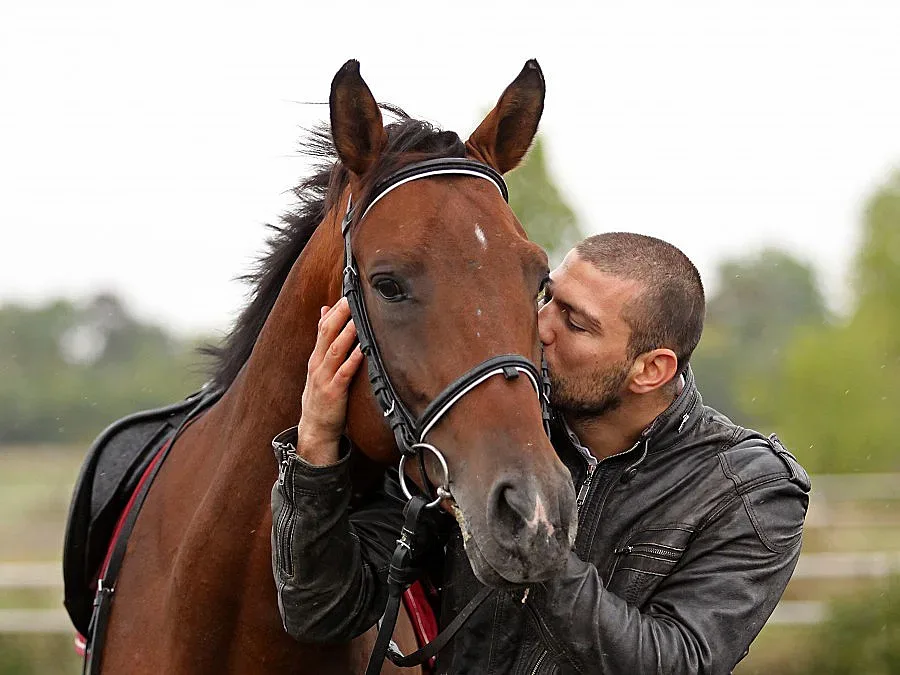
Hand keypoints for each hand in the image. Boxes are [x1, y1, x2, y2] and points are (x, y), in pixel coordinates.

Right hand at [297, 297, 364, 464]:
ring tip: (359, 316)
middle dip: (341, 313)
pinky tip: (363, 349)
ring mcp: (324, 378)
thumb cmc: (322, 396)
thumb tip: (325, 310)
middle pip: (328, 332)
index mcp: (316, 356)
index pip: (325, 326)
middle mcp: (318, 364)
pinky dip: (353, 359)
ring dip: (348, 332)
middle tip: (354, 294)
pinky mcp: (333, 393)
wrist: (314, 429)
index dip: (336, 307)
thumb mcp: (319, 366)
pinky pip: (344, 373)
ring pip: (336, 349)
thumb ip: (324, 340)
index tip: (349, 289)